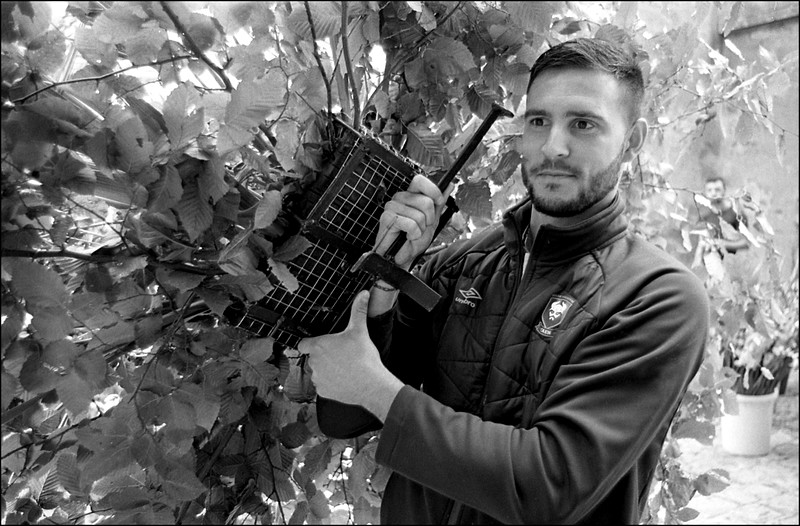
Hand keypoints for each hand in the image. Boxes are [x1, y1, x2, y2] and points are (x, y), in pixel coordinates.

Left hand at [298, 290, 403, 420]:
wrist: (371, 385)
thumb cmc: (363, 358)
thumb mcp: (360, 330)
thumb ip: (358, 310)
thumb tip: (364, 294)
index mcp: (318, 346)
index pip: (303, 344)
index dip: (310, 343)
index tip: (321, 344)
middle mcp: (314, 363)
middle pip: (313, 358)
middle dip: (323, 356)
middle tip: (340, 355)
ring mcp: (317, 378)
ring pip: (317, 372)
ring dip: (326, 370)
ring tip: (343, 368)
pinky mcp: (323, 392)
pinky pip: (323, 386)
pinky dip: (331, 384)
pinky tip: (344, 380)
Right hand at [375, 174, 451, 269]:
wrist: (404, 256)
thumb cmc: (414, 238)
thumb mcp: (431, 219)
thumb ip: (439, 202)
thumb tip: (450, 185)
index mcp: (409, 195)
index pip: (419, 180)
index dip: (433, 190)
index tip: (439, 202)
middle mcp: (399, 198)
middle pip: (426, 202)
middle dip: (429, 219)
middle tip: (421, 227)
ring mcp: (391, 207)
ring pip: (419, 215)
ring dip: (420, 230)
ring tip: (412, 234)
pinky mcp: (387, 219)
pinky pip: (411, 225)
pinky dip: (413, 235)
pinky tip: (406, 237)